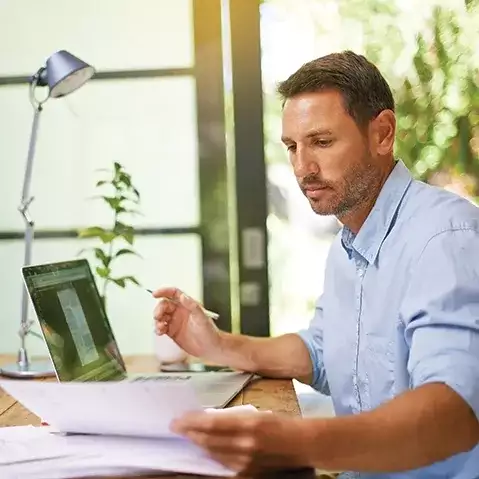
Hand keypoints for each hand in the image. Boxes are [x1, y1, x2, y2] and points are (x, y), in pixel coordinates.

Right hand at [152, 287, 221, 358]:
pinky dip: (158, 328)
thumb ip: (192, 306)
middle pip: (164, 305)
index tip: (155, 294)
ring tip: (159, 326)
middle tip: (157, 316)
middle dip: (159, 309)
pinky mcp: (172, 332)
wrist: (210, 349)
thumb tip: (183, 296)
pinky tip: (160, 332)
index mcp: (188, 305)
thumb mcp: (202, 318)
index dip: (164, 291)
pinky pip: (161, 327)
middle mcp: (180, 312)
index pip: (174, 293)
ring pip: (161, 316)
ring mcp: (176, 321)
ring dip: (157, 320)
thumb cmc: (210, 332)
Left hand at [170, 410, 313, 473]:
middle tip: (176, 426)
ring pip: (211, 453)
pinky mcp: (246, 472)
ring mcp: (244, 461)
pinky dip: (210, 454)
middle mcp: (244, 445)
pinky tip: (204, 447)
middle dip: (188, 433)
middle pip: (207, 440)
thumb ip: (232, 418)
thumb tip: (209, 419)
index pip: (211, 423)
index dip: (192, 421)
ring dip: (196, 443)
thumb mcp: (255, 414)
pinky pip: (221, 463)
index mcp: (248, 425)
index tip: (179, 418)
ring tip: (187, 435)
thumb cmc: (278, 423)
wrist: (299, 445)